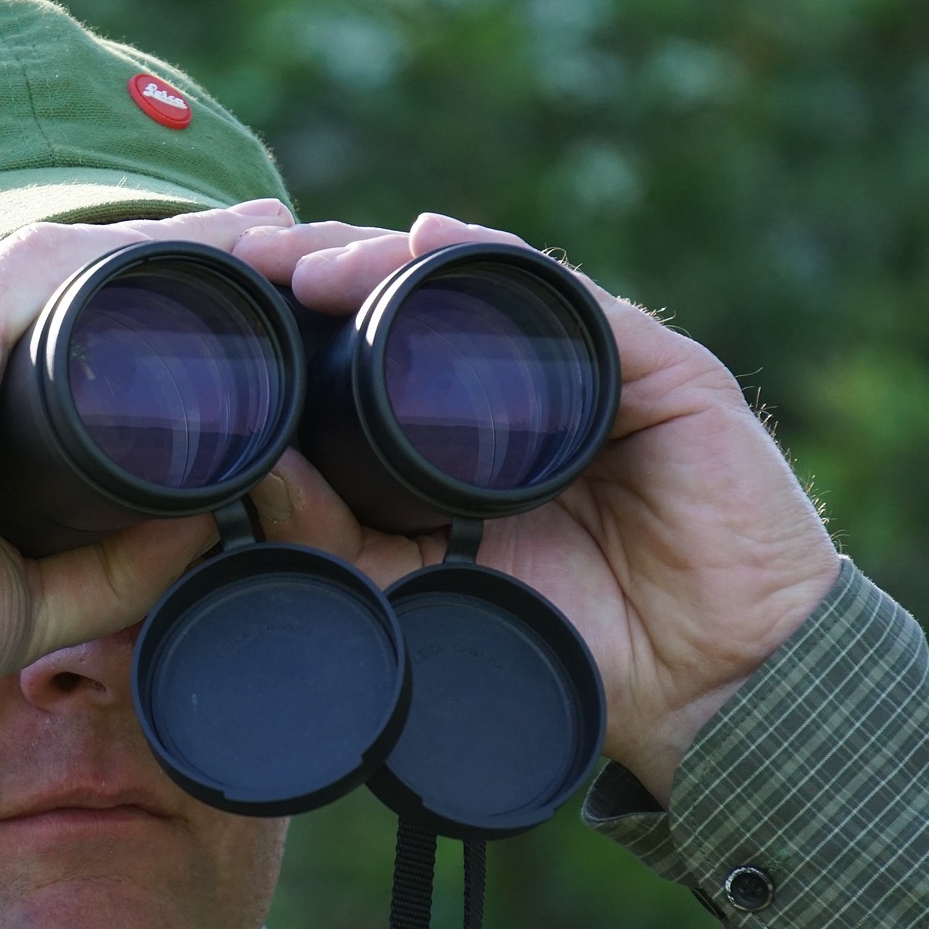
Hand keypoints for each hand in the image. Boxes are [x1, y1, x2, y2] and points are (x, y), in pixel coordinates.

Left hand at [233, 214, 840, 804]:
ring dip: (381, 255)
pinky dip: (490, 262)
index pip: (365, 341)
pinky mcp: (652, 363)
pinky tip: (427, 245)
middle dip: (318, 263)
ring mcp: (585, 361)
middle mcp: (518, 376)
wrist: (709, 684)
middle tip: (243, 256)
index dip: (293, 317)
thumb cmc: (572, 640)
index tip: (220, 306)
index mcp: (461, 425)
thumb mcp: (422, 597)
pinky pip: (561, 296)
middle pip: (406, 290)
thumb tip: (253, 479)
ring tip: (308, 258)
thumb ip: (341, 546)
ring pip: (470, 277)